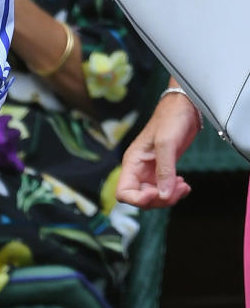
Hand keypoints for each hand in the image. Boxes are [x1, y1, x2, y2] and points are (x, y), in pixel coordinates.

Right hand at [115, 91, 200, 207]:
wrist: (184, 107)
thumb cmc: (171, 118)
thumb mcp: (166, 143)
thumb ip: (165, 170)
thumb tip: (164, 195)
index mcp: (132, 162)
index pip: (124, 193)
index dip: (138, 199)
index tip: (156, 194)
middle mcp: (138, 170)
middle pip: (140, 198)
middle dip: (159, 199)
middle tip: (177, 190)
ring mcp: (150, 171)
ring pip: (154, 197)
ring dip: (169, 197)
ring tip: (183, 186)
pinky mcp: (163, 170)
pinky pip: (165, 190)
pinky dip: (175, 192)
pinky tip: (184, 184)